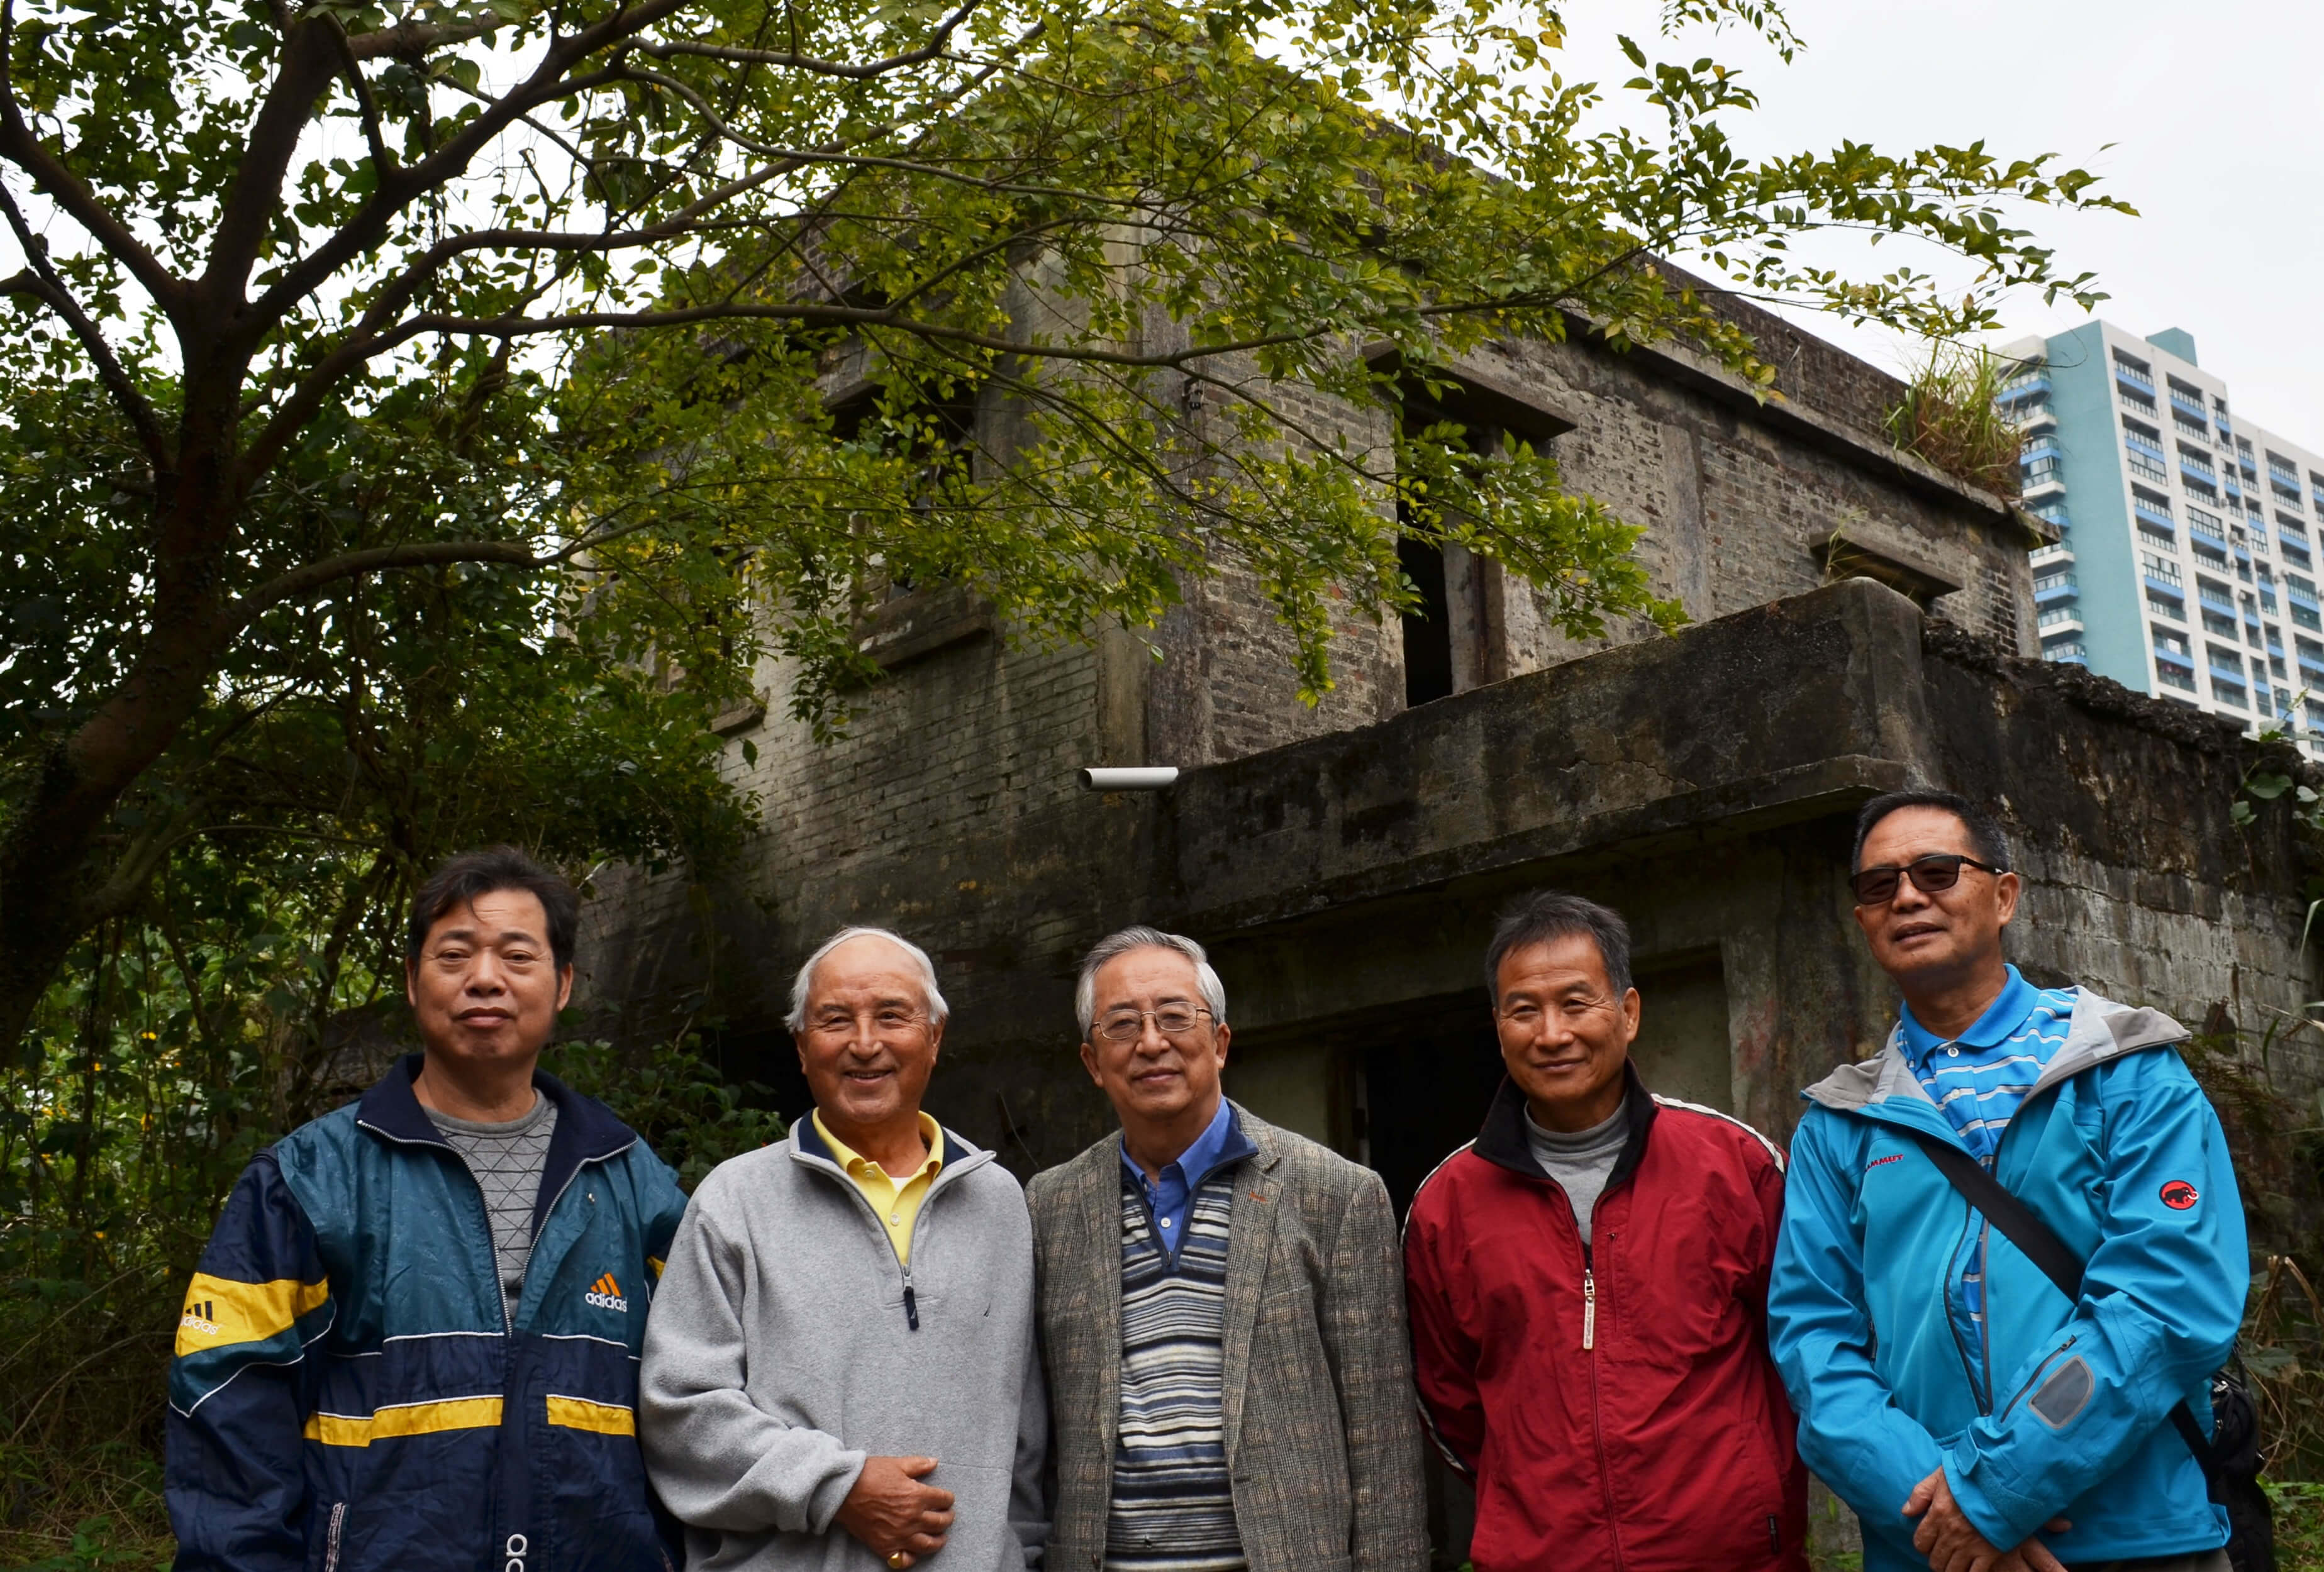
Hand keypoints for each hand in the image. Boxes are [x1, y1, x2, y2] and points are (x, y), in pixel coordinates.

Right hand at [835, 1455, 954, 1568]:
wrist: (843, 1491)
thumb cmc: (869, 1475)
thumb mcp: (896, 1464)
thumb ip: (919, 1465)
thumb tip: (934, 1462)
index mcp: (917, 1496)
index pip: (943, 1500)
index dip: (948, 1498)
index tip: (947, 1499)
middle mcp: (912, 1518)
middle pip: (940, 1522)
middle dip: (947, 1518)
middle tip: (948, 1516)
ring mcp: (900, 1535)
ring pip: (929, 1544)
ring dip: (938, 1541)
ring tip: (940, 1537)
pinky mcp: (886, 1547)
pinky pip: (905, 1560)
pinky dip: (912, 1558)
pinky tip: (915, 1552)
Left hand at [1902, 1470, 2070, 1571]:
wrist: (2005, 1480)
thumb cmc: (1973, 1476)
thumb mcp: (1941, 1476)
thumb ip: (1921, 1493)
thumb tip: (1906, 1512)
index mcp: (1938, 1514)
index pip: (1921, 1542)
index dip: (1923, 1545)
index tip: (1930, 1543)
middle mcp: (1951, 1533)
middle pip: (1936, 1560)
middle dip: (1937, 1559)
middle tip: (1943, 1555)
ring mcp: (1971, 1545)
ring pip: (1953, 1570)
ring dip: (1951, 1569)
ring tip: (1955, 1564)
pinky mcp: (1990, 1552)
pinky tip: (1970, 1569)